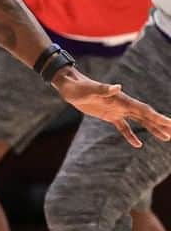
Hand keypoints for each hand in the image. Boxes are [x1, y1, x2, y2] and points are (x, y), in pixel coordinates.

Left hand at [53, 67, 170, 147]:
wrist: (70, 86)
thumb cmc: (78, 87)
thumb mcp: (89, 90)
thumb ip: (103, 90)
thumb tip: (117, 87)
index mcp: (121, 100)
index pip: (144, 110)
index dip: (157, 117)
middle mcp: (123, 105)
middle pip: (146, 116)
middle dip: (161, 124)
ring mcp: (117, 110)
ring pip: (139, 121)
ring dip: (152, 129)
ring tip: (166, 138)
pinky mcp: (108, 115)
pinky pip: (123, 127)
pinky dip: (131, 135)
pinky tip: (138, 144)